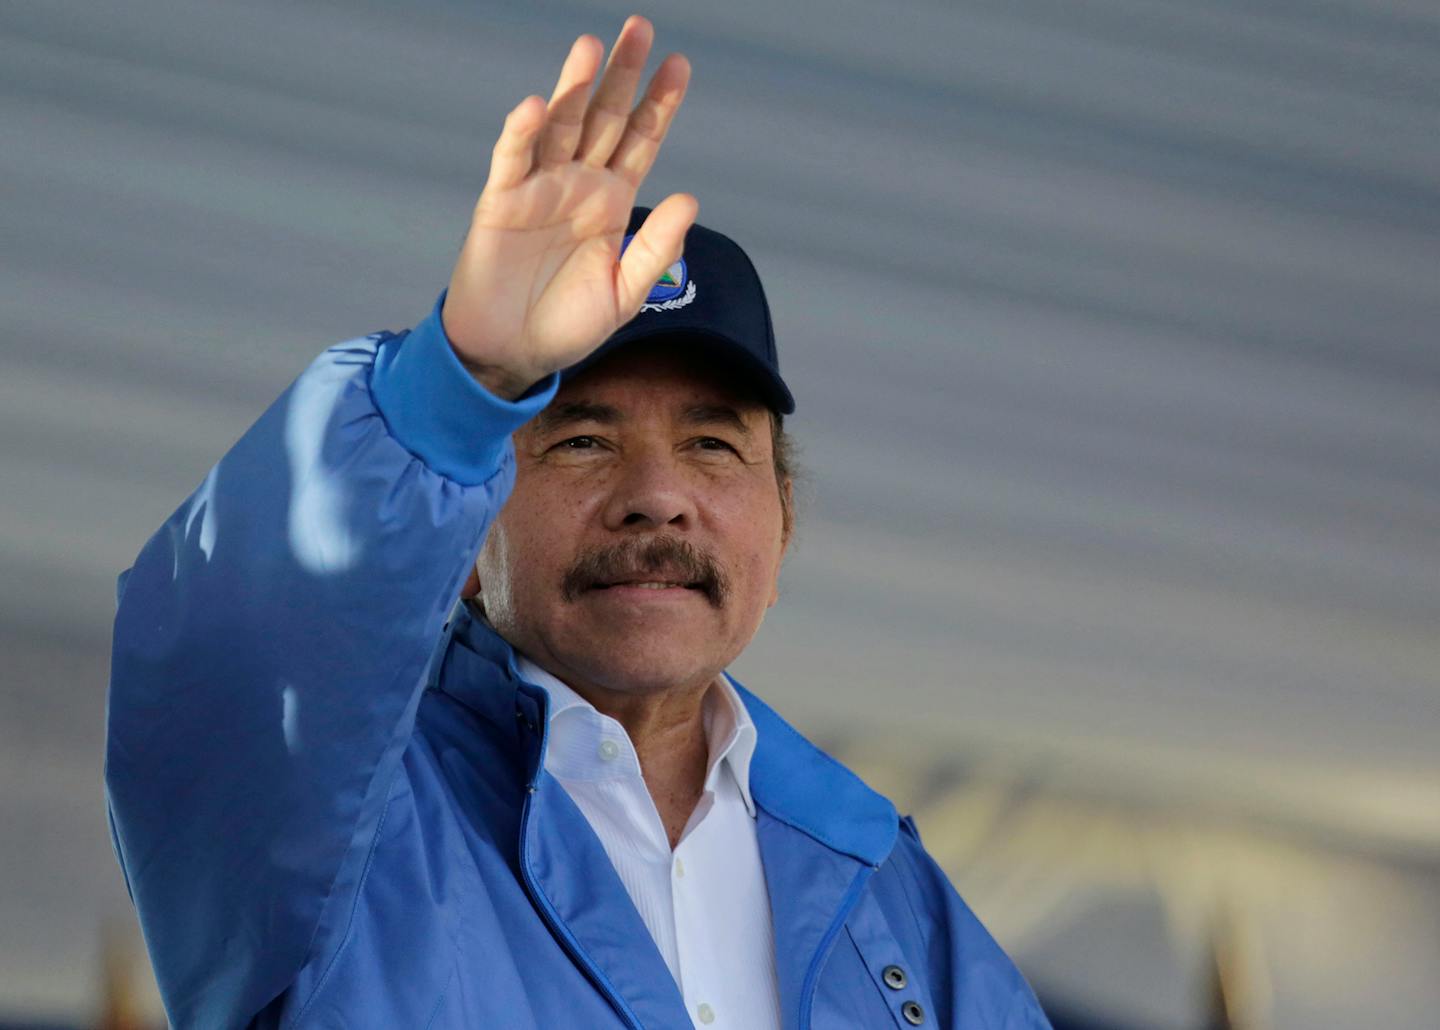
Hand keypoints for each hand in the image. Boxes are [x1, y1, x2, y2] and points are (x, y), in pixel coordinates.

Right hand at [442, 15, 696, 398]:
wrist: (512, 354)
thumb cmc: (568, 324)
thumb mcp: (625, 293)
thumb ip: (656, 248)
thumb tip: (689, 197)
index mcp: (611, 201)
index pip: (641, 141)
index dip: (659, 103)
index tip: (679, 64)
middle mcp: (577, 184)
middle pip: (604, 117)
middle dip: (622, 74)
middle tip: (640, 27)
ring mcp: (538, 189)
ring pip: (560, 127)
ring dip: (573, 88)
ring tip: (591, 47)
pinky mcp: (501, 204)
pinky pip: (512, 161)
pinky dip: (521, 133)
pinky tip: (534, 106)